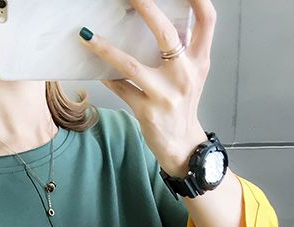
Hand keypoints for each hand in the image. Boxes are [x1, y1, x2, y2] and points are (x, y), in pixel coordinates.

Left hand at [78, 0, 216, 175]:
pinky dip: (106, 76)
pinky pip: (120, 89)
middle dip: (145, 7)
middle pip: (166, 34)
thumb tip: (161, 18)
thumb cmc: (182, 106)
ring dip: (106, 48)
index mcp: (199, 61)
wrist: (182, 146)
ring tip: (87, 34)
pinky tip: (94, 66)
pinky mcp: (147, 112)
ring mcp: (165, 95)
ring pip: (131, 65)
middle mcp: (185, 75)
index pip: (207, 19)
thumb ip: (183, 48)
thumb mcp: (192, 75)